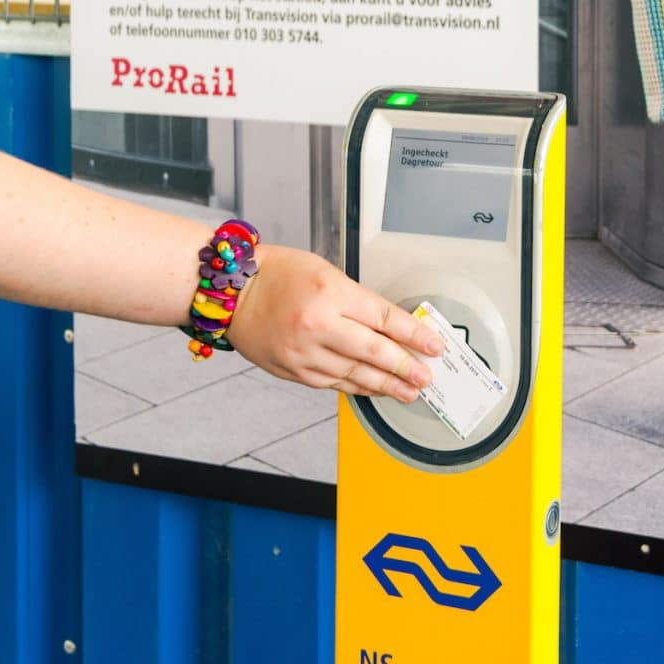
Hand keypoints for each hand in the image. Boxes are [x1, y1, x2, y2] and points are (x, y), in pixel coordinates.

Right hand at [226, 245, 443, 401]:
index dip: (414, 335)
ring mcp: (304, 352)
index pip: (385, 318)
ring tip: (408, 391)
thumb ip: (358, 301)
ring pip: (356, 374)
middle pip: (375, 352)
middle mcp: (318, 325)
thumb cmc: (277, 274)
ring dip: (386, 385)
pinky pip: (334, 383)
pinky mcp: (294, 371)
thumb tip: (392, 327)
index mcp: (331, 293)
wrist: (229, 294)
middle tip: (426, 377)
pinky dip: (358, 387)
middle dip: (406, 367)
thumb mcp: (326, 272)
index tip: (433, 346)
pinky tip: (375, 390)